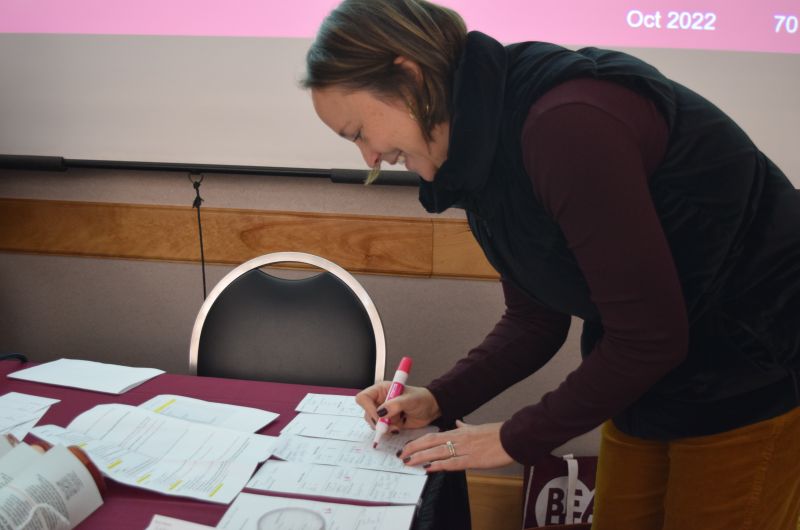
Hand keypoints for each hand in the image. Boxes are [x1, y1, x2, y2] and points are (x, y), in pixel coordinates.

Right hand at [355, 383, 440, 430]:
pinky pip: (382, 429)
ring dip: (384, 427)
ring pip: (373, 423)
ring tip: (397, 424)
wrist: (431, 409)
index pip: (364, 398)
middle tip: (389, 424)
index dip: (368, 408)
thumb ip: (395, 405)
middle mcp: (380, 401)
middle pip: (367, 413)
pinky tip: (398, 427)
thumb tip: (381, 412)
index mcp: (381, 390)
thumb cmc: (422, 399)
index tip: (380, 416)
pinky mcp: (388, 422)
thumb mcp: (409, 400)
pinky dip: (388, 431)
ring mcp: (383, 413)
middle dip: (377, 421)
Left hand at [398, 420, 513, 471]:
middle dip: (414, 449)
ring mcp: (463, 449)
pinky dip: (439, 465)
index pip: (432, 436)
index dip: (418, 442)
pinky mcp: (471, 459)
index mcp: (458, 432)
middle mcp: (458, 439)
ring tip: (409, 462)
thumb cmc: (495, 434)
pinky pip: (451, 463)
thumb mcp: (477, 427)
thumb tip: (458, 423)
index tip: (407, 447)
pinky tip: (429, 468)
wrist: (511, 437)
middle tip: (402, 456)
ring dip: (421, 457)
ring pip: (437, 452)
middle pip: (430, 443)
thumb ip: (465, 426)